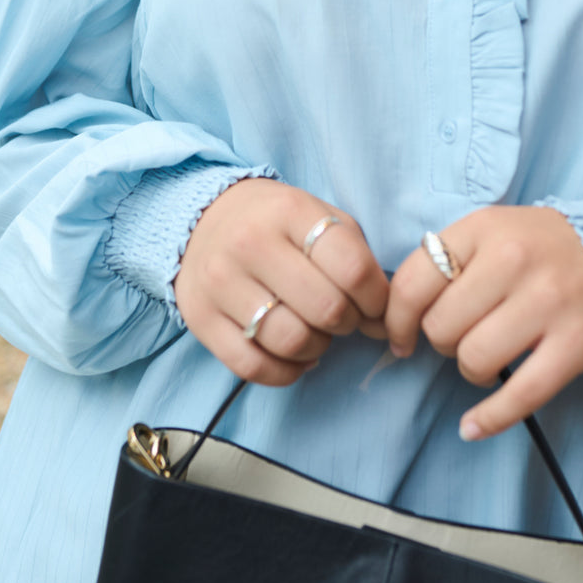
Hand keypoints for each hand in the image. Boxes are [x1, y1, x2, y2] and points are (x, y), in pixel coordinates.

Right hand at [174, 178, 389, 386]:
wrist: (204, 217)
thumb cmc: (277, 223)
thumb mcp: (319, 217)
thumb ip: (357, 260)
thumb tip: (382, 323)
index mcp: (289, 211)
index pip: (352, 268)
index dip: (376, 298)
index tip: (373, 304)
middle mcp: (250, 243)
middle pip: (326, 309)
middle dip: (347, 323)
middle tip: (343, 317)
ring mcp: (220, 282)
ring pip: (291, 341)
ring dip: (317, 348)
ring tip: (315, 332)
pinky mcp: (199, 317)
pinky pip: (252, 367)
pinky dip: (284, 372)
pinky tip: (293, 356)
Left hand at [384, 205, 582, 438]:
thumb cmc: (541, 249)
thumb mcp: (493, 231)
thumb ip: (449, 259)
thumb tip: (398, 309)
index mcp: (485, 229)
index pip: (414, 280)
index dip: (396, 318)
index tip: (400, 336)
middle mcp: (514, 261)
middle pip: (442, 325)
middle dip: (440, 341)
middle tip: (460, 336)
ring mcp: (548, 303)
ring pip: (474, 359)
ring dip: (469, 370)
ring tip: (483, 359)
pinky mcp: (575, 343)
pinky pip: (520, 394)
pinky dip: (490, 418)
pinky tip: (472, 426)